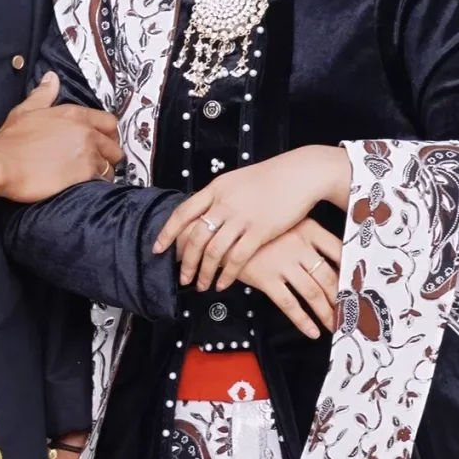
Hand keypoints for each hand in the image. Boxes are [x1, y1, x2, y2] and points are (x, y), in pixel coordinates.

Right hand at [0, 73, 122, 202]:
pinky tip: (86, 185)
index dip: (108, 133)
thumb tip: (51, 77)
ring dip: (104, 170)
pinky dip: (98, 183)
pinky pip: (102, 180)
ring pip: (111, 164)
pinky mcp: (86, 174)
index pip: (108, 121)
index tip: (101, 141)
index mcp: (75, 114)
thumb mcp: (26, 110)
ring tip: (91, 176)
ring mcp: (88, 153)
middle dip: (109, 153)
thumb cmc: (12, 139)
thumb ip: (44, 94)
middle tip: (98, 160)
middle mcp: (87, 131)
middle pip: (114, 144)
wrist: (4, 164)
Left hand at [154, 145, 351, 290]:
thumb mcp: (237, 180)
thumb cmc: (272, 177)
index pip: (182, 213)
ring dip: (204, 273)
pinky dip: (226, 274)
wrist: (300, 174)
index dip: (168, 233)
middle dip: (186, 262)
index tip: (158, 249)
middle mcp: (224, 203)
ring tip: (201, 285)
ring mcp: (241, 218)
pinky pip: (237, 258)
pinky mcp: (260, 231)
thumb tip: (205, 213)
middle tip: (183, 277)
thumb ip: (219, 196)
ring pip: (213, 252)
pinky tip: (223, 284)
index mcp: (215, 189)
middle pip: (195, 237)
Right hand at [236, 219, 344, 338]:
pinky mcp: (266, 279)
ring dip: (327, 313)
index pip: (338, 249)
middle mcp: (299, 245)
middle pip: (329, 276)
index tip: (360, 284)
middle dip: (342, 298)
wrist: (224, 232)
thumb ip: (309, 236)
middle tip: (352, 313)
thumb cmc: (259, 230)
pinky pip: (290, 304)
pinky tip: (312, 331)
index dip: (351, 269)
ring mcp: (282, 263)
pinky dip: (303, 320)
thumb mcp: (287, 222)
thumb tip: (332, 260)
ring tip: (336, 327)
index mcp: (308, 228)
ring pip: (313, 293)